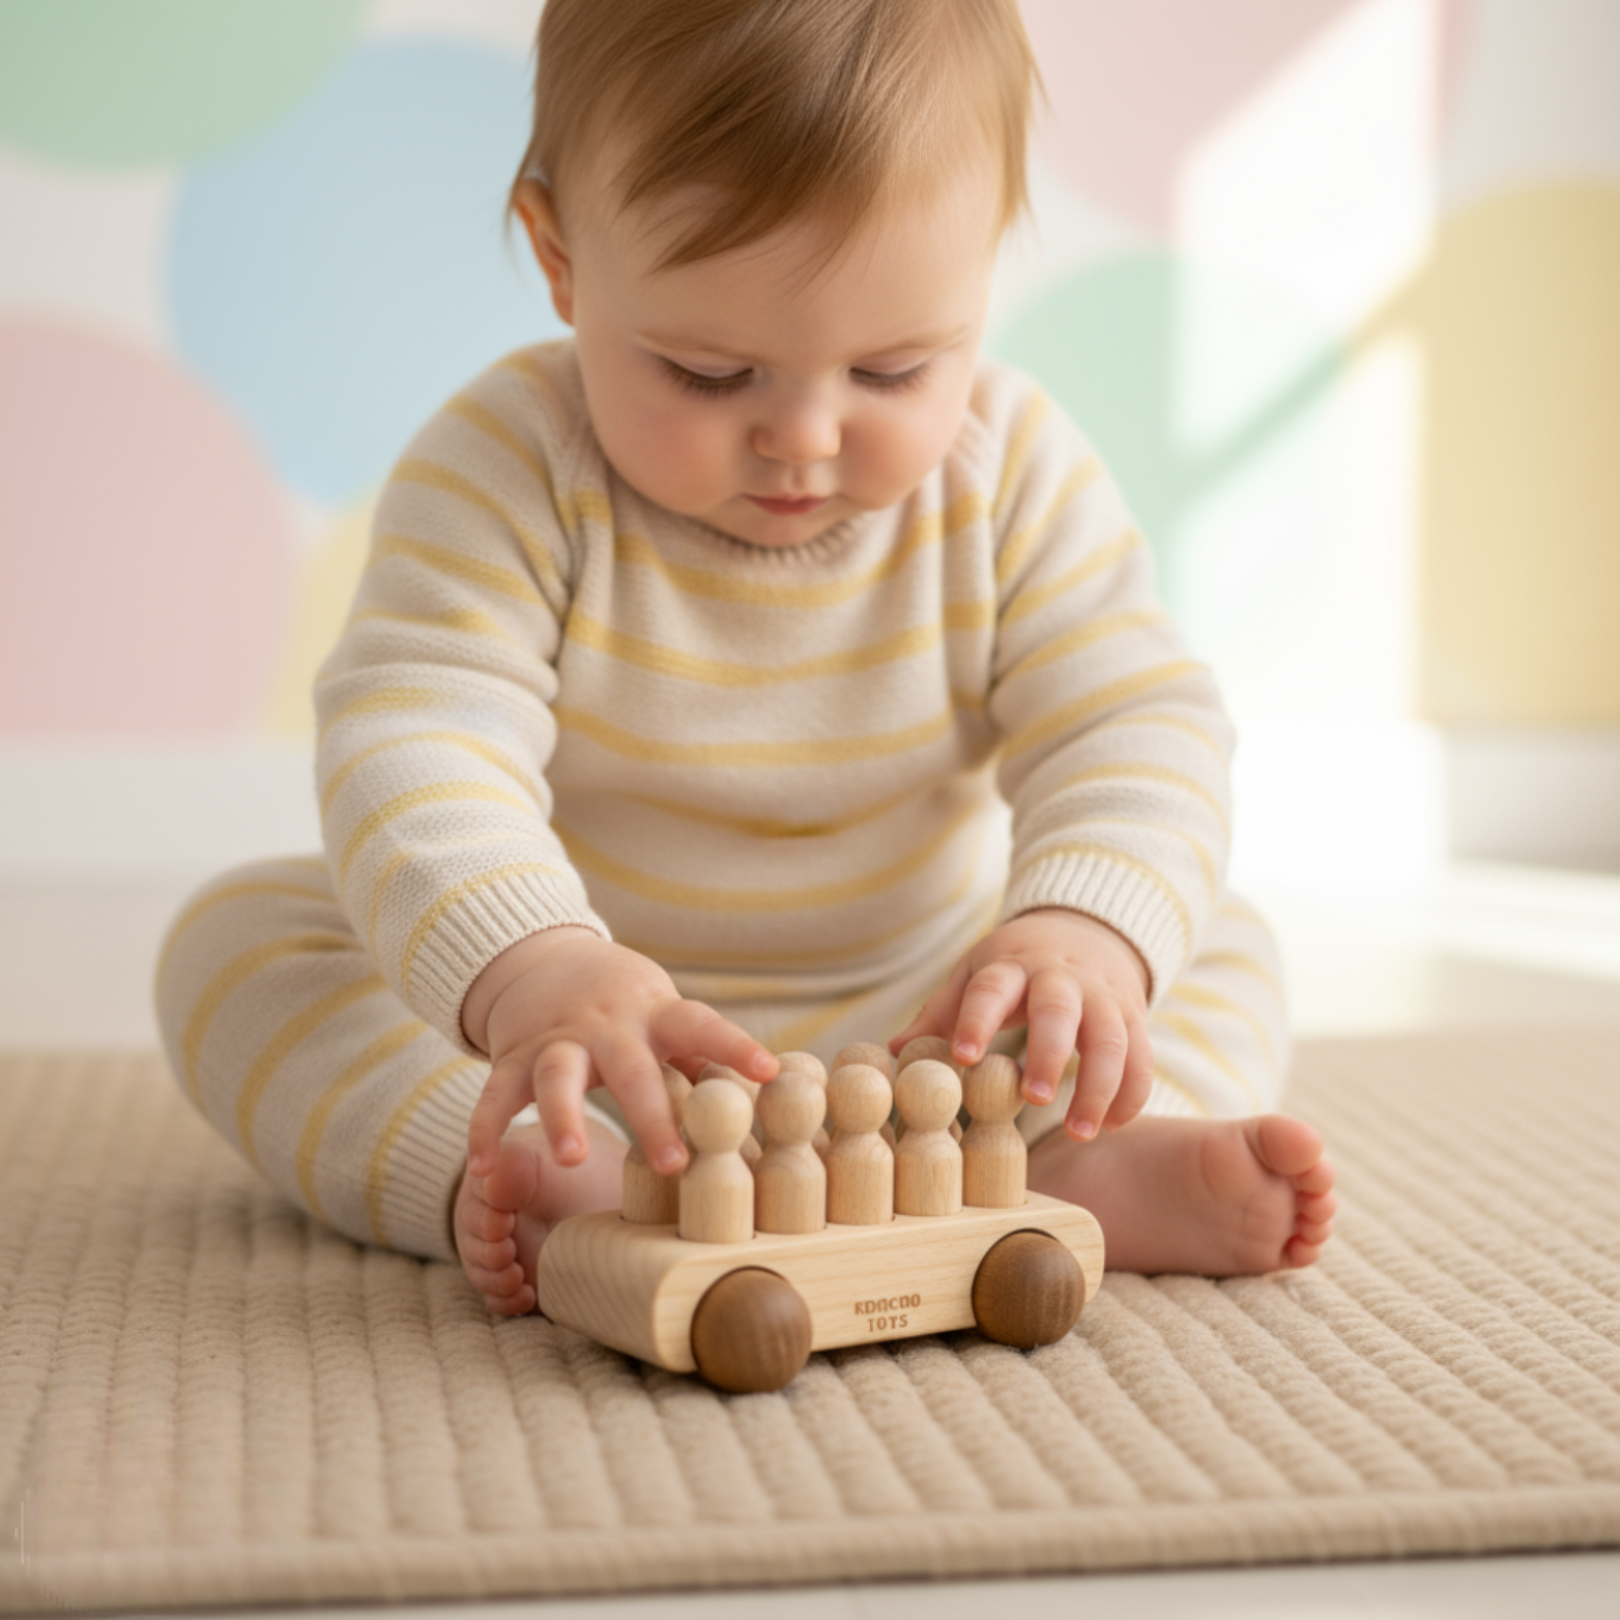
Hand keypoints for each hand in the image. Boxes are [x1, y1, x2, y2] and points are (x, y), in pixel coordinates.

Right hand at [460, 927, 777, 1178]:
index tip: (769, 1071)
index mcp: (656, 1016)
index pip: (702, 1026)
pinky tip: (484, 1172)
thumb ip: (704, 1058)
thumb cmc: (627, 1004)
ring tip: (573, 1158)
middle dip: (651, 1116)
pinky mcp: (513, 1058)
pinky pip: (495, 1096)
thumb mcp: (667, 1016)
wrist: (545, 960)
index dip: (734, 1047)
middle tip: (675, 1163)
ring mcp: (556, 1041)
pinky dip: (485, 1132)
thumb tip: (770, 1097)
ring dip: (563, 1116)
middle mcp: (606, 1027)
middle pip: (631, 1069)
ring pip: (556, 1076)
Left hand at [891, 909, 1152, 1139]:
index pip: (991, 988)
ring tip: (1080, 1131)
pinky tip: (1110, 1125)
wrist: (1086, 930)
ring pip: (1113, 1038)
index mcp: (1012, 965)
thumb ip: (942, 1012)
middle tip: (1034, 1099)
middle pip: (1059, 1011)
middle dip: (1048, 1053)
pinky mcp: (1135, 1016)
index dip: (976, 1021)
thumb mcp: (977, 973)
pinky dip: (1131, 1095)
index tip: (962, 1058)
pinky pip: (1143, 1058)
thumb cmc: (1017, 964)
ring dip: (1100, 1086)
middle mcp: (1062, 977)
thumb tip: (893, 1052)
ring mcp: (1104, 996)